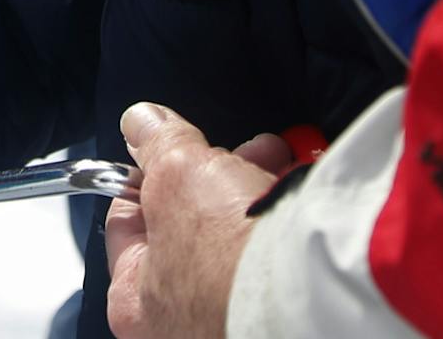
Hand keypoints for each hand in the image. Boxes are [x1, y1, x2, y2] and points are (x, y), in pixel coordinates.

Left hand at [105, 103, 281, 338]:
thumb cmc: (231, 258)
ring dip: (255, 191)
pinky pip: (272, 255)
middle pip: (189, 225)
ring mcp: (230, 320)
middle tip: (236, 153)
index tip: (169, 148)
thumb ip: (156, 142)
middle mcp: (180, 324)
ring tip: (277, 164)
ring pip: (233, 235)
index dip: (150, 172)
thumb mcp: (179, 172)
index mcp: (135, 303)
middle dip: (217, 178)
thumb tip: (143, 122)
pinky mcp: (276, 311)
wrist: (315, 294)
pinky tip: (296, 190)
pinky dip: (283, 218)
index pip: (127, 220)